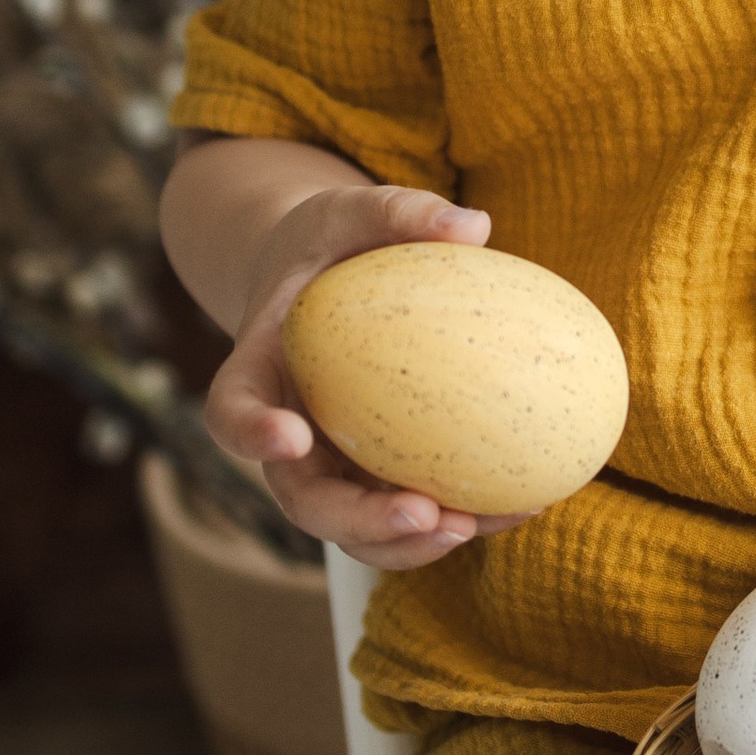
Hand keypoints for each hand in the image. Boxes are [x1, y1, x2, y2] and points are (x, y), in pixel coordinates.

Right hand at [203, 179, 528, 571]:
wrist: (328, 278)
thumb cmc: (336, 242)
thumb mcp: (355, 210)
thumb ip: (400, 211)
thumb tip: (475, 225)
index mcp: (259, 370)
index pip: (233, 410)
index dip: (253, 432)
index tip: (290, 437)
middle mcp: (288, 433)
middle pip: (303, 498)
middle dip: (355, 521)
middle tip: (419, 514)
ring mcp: (332, 464)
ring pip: (356, 528)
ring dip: (408, 544)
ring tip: (473, 527)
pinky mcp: (377, 476)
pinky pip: (411, 510)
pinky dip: (461, 518)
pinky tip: (523, 506)